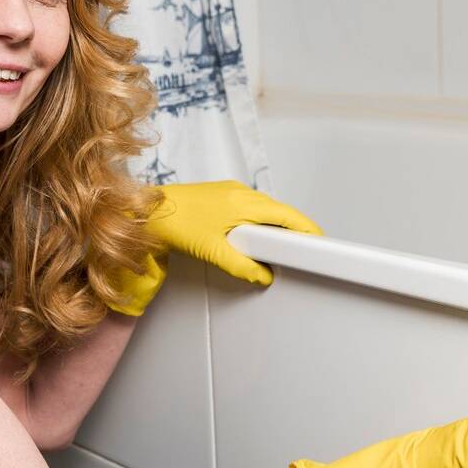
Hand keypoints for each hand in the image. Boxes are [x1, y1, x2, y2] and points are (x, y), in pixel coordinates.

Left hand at [105, 180, 322, 315]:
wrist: (146, 209)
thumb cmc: (175, 223)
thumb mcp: (212, 250)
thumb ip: (241, 266)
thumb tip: (264, 275)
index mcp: (245, 203)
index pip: (289, 216)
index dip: (308, 230)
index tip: (321, 243)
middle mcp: (241, 193)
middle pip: (280, 212)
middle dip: (294, 232)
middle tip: (303, 252)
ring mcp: (231, 192)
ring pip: (265, 210)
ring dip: (275, 228)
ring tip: (278, 250)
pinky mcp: (222, 195)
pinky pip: (251, 208)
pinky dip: (259, 223)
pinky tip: (252, 238)